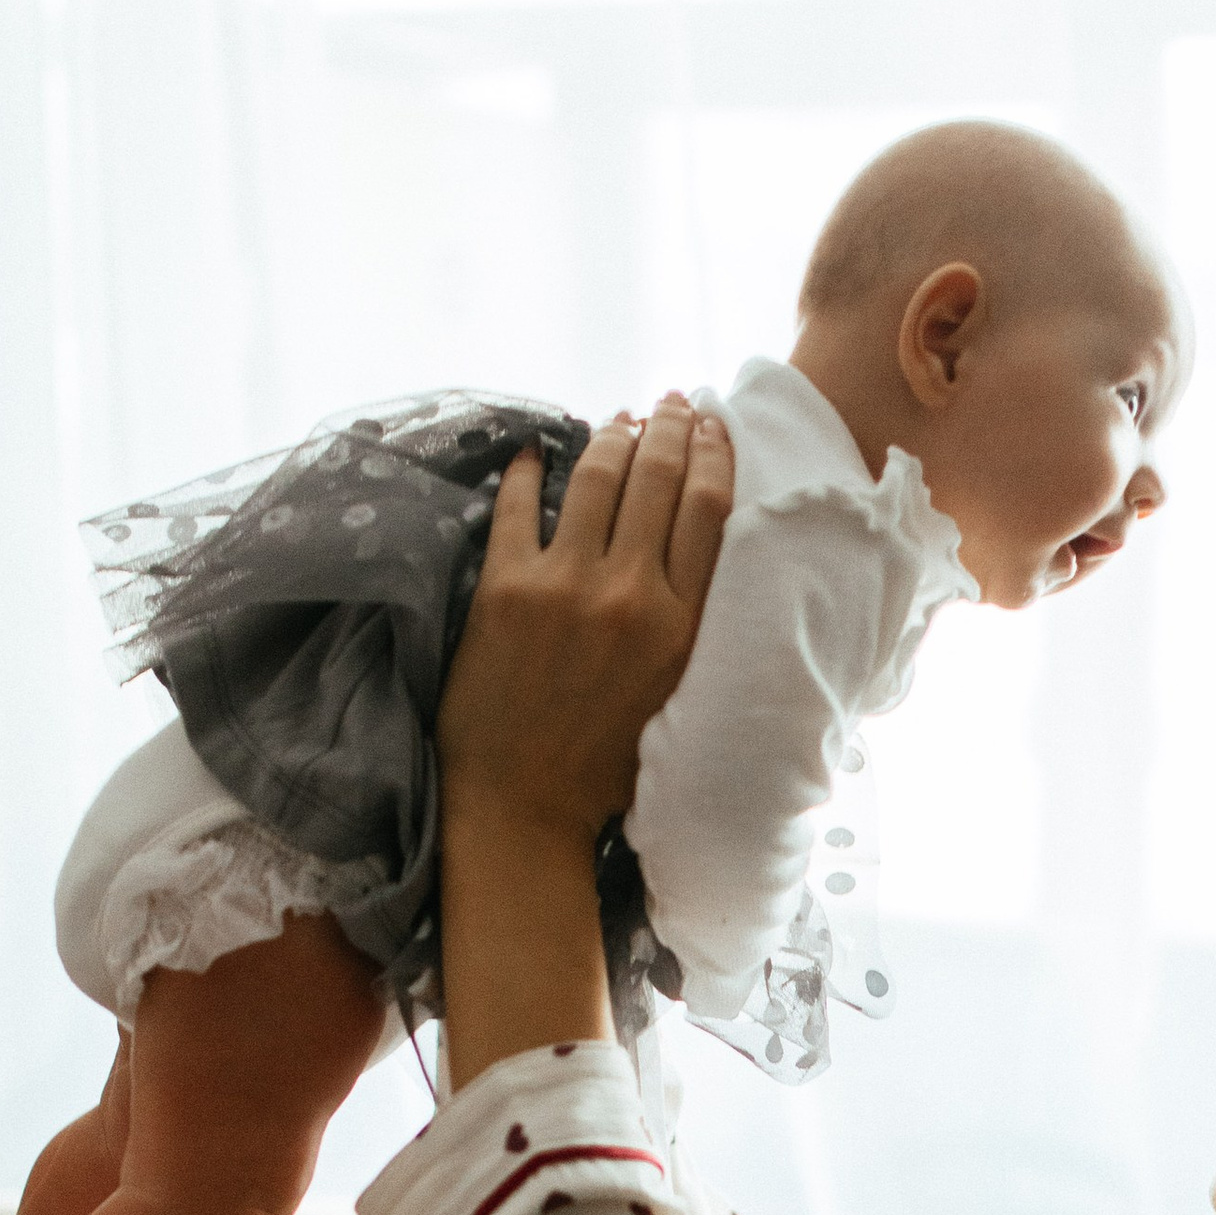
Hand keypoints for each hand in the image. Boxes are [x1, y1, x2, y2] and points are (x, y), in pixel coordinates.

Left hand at [436, 396, 732, 1086]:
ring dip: (608, 437)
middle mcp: (628, 595)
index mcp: (680, 625)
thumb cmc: (604, 769)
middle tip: (670, 404)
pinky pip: (516, 507)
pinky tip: (533, 453)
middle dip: (667, 428)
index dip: (711, 453)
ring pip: (595, 478)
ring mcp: (562, 587)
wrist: (521, 810)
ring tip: (617, 420)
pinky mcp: (503, 591)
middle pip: (656, 478)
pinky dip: (526, 471)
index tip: (711, 425)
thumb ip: (686, 628)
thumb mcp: (674, 698)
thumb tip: (690, 566)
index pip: (707, 509)